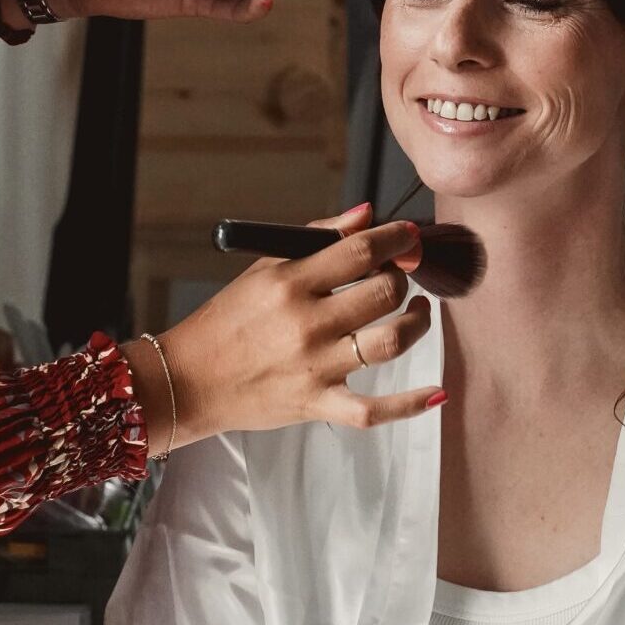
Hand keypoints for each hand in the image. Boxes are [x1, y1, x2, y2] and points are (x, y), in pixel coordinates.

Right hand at [123, 205, 440, 453]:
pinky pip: (374, 410)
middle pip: (383, 293)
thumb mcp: (264, 268)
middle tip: (399, 276)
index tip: (408, 235)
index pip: (360, 250)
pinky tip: (436, 392)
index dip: (395, 238)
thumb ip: (318, 237)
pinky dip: (410, 404)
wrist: (188, 381)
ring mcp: (315, 367)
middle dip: (402, 278)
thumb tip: (366, 214)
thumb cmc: (227, 321)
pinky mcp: (317, 405)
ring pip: (390, 343)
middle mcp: (307, 324)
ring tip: (418, 311)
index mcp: (290, 283)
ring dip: (417, 323)